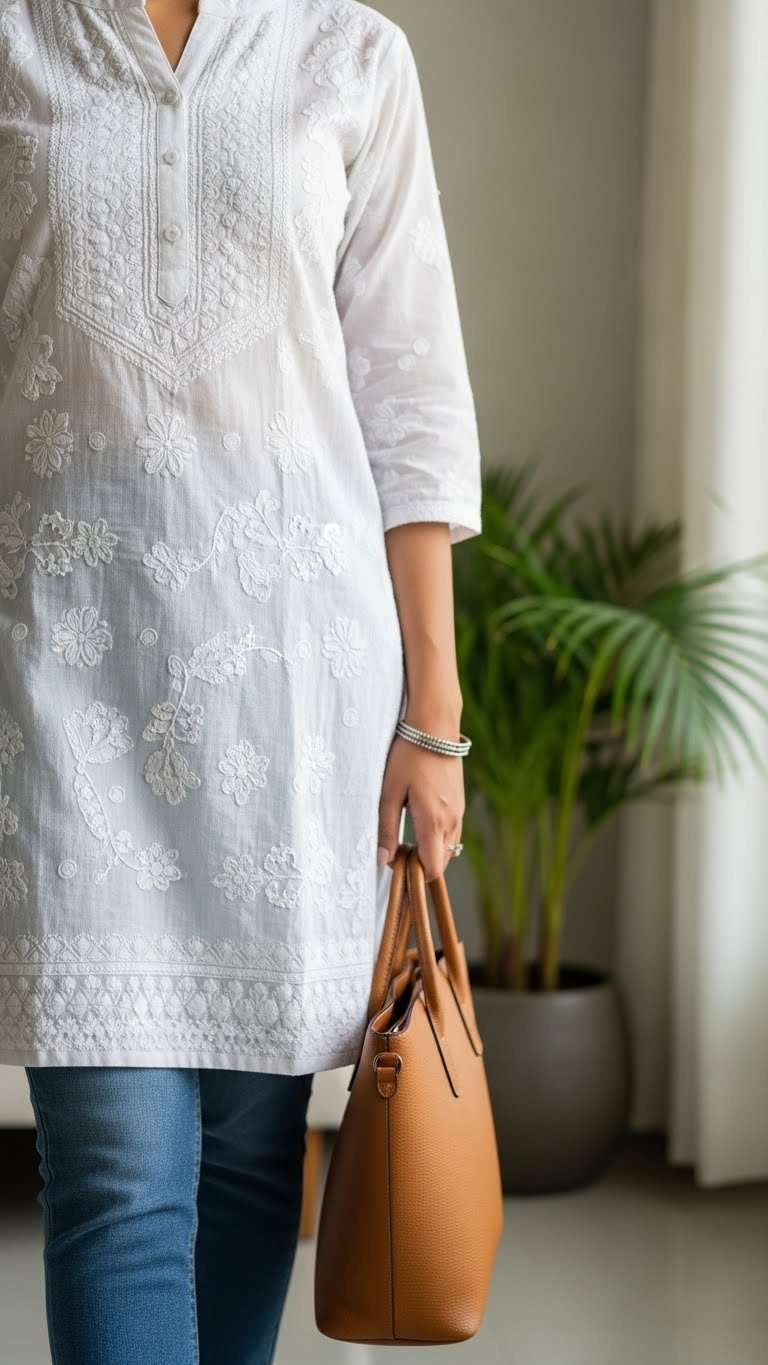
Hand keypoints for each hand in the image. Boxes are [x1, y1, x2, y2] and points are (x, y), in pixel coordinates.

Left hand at [376, 734, 464, 881]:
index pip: (434, 868)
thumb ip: (385, 829)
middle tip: (398, 849)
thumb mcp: (389, 792)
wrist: (435, 727)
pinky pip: (452, 832)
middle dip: (422, 864)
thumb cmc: (409, 756)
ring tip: (407, 835)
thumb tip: (382, 860)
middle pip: (443, 862)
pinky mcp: (460, 804)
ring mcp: (459, 812)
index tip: (396, 861)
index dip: (416, 874)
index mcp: (434, 821)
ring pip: (449, 848)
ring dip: (431, 851)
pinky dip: (438, 838)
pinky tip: (419, 821)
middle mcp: (452, 821)